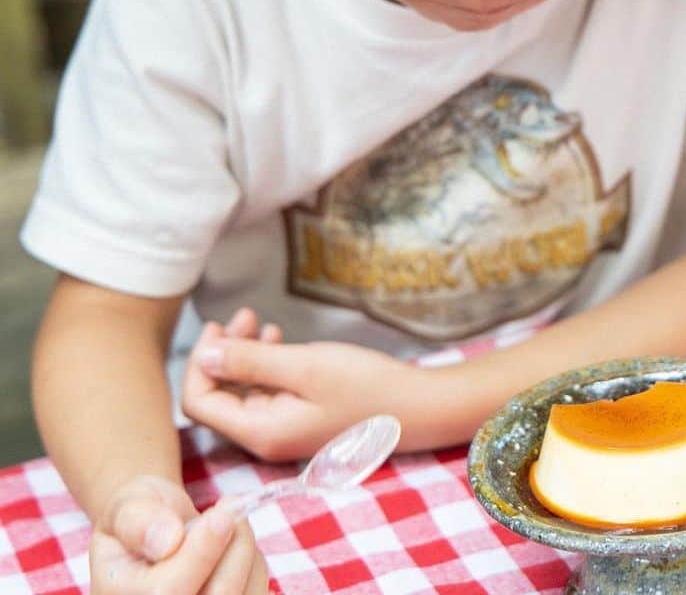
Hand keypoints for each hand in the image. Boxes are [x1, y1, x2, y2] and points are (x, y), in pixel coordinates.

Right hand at [90, 475, 268, 593]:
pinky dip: (255, 568)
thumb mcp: (128, 508)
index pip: (167, 591)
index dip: (200, 554)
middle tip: (231, 509)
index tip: (219, 516)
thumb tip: (167, 541)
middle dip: (234, 549)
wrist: (157, 535)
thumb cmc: (141, 519)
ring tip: (230, 525)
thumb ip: (138, 521)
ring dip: (246, 554)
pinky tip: (234, 552)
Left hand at [182, 331, 425, 459]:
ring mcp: (285, 430)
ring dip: (244, 355)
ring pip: (244, 392)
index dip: (200, 363)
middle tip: (245, 315)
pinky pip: (268, 393)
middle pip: (219, 397)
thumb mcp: (304, 365)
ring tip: (263, 322)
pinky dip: (266, 365)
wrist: (418, 406)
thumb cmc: (365, 384)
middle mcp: (266, 438)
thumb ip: (250, 361)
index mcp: (260, 431)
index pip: (199, 403)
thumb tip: (204, 354)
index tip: (218, 326)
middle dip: (223, 354)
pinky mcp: (302, 419)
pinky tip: (280, 340)